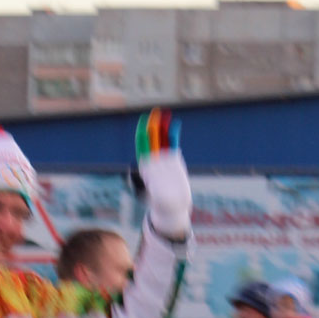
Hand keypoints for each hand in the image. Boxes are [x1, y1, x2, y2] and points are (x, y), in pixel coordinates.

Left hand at [137, 111, 190, 239]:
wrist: (173, 205)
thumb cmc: (162, 204)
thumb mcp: (157, 199)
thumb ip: (156, 193)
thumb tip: (153, 191)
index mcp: (146, 166)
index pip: (142, 146)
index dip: (143, 134)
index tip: (143, 123)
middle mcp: (153, 159)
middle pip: (151, 139)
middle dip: (152, 125)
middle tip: (154, 112)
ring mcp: (163, 157)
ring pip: (162, 139)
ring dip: (163, 126)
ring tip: (165, 113)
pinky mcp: (173, 158)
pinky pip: (172, 143)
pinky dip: (173, 134)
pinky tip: (175, 124)